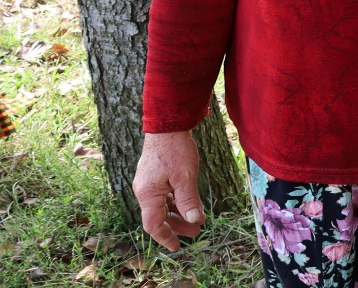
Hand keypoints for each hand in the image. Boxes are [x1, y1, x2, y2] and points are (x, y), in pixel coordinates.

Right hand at [133, 131, 204, 251]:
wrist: (167, 126)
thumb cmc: (175, 150)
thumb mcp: (186, 177)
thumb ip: (189, 200)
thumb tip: (194, 221)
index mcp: (148, 194)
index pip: (154, 224)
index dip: (166, 237)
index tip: (177, 247)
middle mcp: (145, 191)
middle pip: (159, 217)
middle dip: (177, 226)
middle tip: (196, 232)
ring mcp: (149, 184)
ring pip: (163, 206)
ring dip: (179, 214)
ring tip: (197, 220)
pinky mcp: (155, 177)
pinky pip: (164, 196)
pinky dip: (176, 203)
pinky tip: (189, 205)